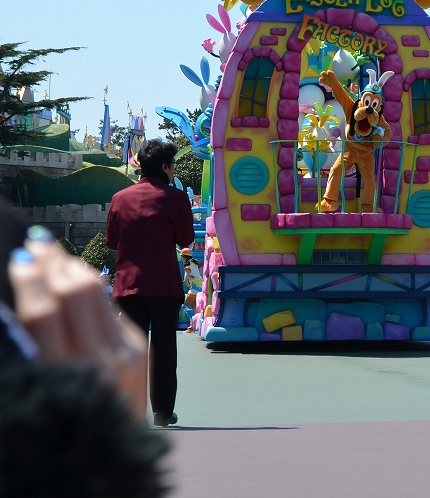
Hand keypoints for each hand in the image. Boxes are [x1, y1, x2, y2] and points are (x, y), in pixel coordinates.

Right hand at [8, 237, 147, 419]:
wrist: (113, 457)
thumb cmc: (59, 429)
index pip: (45, 310)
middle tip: (36, 241)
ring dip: (73, 267)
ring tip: (53, 251)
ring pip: (97, 293)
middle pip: (74, 292)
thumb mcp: (37, 388)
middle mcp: (98, 362)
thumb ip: (31, 347)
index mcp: (63, 376)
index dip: (30, 277)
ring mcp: (125, 355)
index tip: (18, 257)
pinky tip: (76, 277)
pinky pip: (111, 309)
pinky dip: (91, 289)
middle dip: (53, 262)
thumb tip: (22, 299)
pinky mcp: (140, 351)